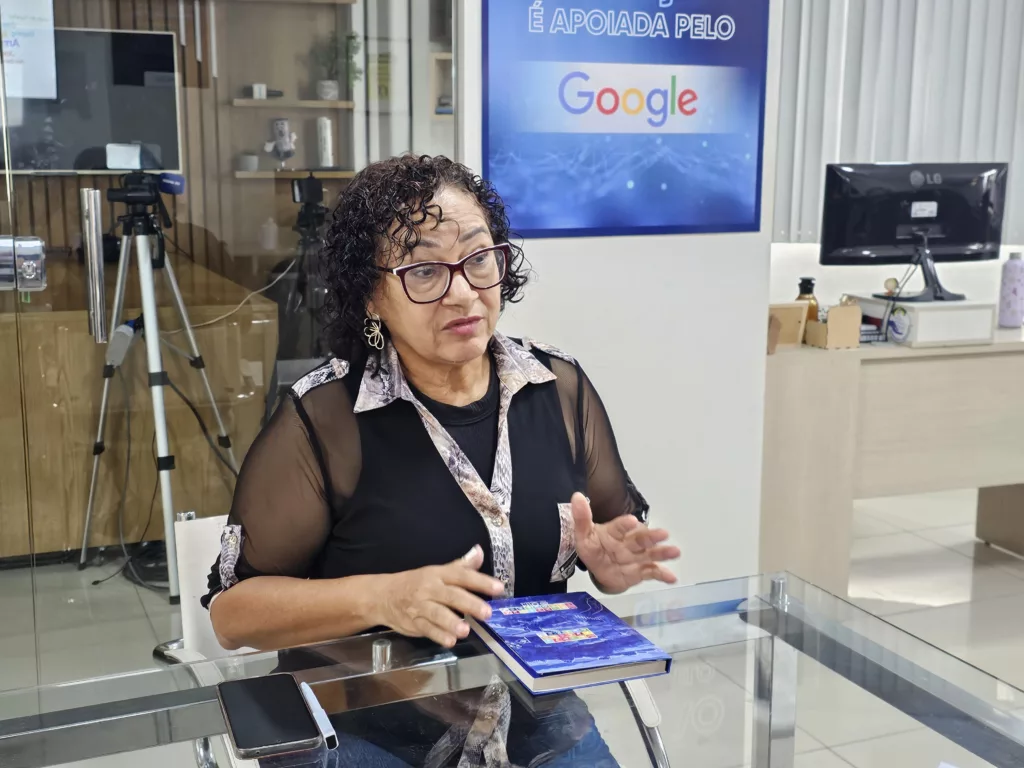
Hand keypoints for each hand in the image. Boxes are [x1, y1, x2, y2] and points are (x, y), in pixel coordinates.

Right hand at [376, 545, 504, 647]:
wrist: (383, 596)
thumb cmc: (417, 583)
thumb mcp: (437, 571)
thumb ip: (461, 566)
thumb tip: (479, 551)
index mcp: (438, 574)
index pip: (461, 575)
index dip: (480, 581)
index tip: (499, 588)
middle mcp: (430, 588)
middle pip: (451, 595)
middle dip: (469, 604)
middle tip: (487, 612)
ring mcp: (420, 606)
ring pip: (437, 613)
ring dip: (451, 622)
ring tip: (466, 630)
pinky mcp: (413, 623)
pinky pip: (426, 629)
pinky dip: (438, 635)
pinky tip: (450, 641)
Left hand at [572, 492, 679, 593]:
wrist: (600, 569)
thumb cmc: (594, 548)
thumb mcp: (583, 535)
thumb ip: (581, 518)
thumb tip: (576, 497)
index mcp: (614, 532)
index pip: (619, 527)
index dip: (625, 524)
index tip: (632, 521)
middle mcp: (629, 543)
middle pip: (641, 539)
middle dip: (652, 537)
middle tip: (663, 534)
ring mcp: (636, 557)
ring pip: (651, 554)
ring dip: (663, 553)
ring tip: (675, 552)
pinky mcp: (640, 572)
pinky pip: (652, 573)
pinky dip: (662, 574)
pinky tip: (672, 577)